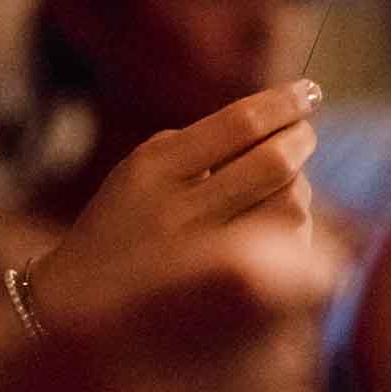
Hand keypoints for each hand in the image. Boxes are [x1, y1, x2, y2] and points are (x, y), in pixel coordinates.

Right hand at [38, 82, 321, 316]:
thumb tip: (285, 120)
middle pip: (273, 162)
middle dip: (301, 140)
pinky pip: (287, 250)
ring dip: (298, 186)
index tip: (309, 90)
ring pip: (290, 206)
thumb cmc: (127, 222)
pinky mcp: (232, 294)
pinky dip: (292, 229)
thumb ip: (207, 143)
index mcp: (155, 169)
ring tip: (283, 182)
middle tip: (305, 133)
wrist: (81, 301)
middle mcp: (179, 211)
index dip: (284, 103)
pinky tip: (274, 226)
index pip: (239, 123)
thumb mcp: (146, 168)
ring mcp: (207, 258)